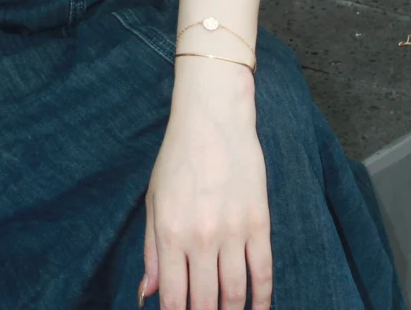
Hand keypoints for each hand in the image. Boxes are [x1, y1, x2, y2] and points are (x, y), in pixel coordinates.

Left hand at [139, 108, 271, 309]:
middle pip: (206, 302)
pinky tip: (259, 309)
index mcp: (169, 232)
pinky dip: (263, 299)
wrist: (213, 119)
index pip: (173, 298)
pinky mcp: (258, 222)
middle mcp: (200, 238)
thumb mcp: (154, 200)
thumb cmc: (178, 157)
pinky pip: (263, 272)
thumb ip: (151, 250)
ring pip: (235, 295)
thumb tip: (147, 295)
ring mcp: (232, 231)